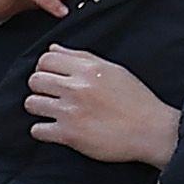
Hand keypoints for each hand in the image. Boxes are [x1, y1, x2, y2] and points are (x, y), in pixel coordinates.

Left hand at [21, 42, 179, 167]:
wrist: (152, 131)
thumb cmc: (137, 101)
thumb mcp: (113, 70)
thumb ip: (81, 57)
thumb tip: (53, 48)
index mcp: (88, 69)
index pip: (46, 59)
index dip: (44, 67)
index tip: (51, 77)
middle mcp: (77, 87)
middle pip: (35, 80)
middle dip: (40, 88)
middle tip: (51, 95)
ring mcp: (71, 111)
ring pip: (31, 103)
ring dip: (39, 108)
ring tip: (53, 112)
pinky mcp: (69, 135)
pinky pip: (37, 130)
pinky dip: (43, 131)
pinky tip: (55, 130)